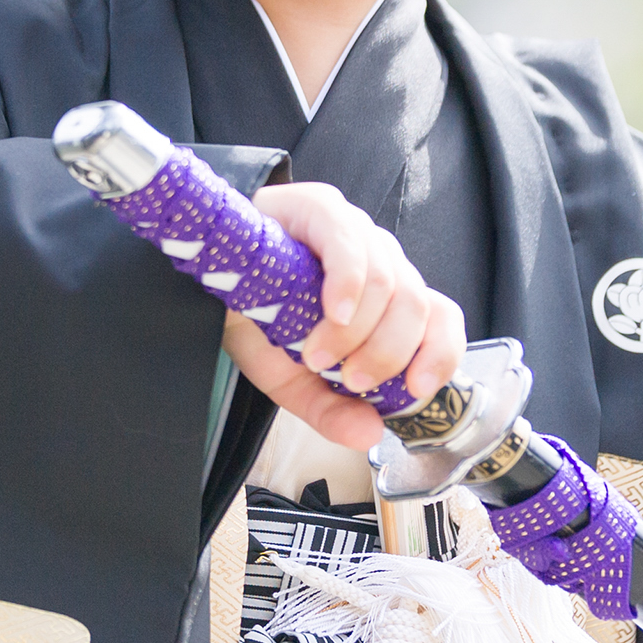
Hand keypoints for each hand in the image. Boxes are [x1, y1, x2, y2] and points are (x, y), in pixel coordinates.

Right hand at [218, 182, 464, 450]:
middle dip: (387, 354)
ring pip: (388, 282)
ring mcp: (353, 229)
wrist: (201, 281)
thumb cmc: (253, 320)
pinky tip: (331, 313)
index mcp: (387, 297)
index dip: (440, 352)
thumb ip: (331, 410)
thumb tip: (371, 434)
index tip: (416, 389)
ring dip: (358, 332)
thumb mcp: (292, 379)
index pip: (441, 317)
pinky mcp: (320, 208)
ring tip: (316, 356)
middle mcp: (379, 257)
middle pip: (416, 305)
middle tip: (349, 381)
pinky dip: (348, 285)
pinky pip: (351, 246)